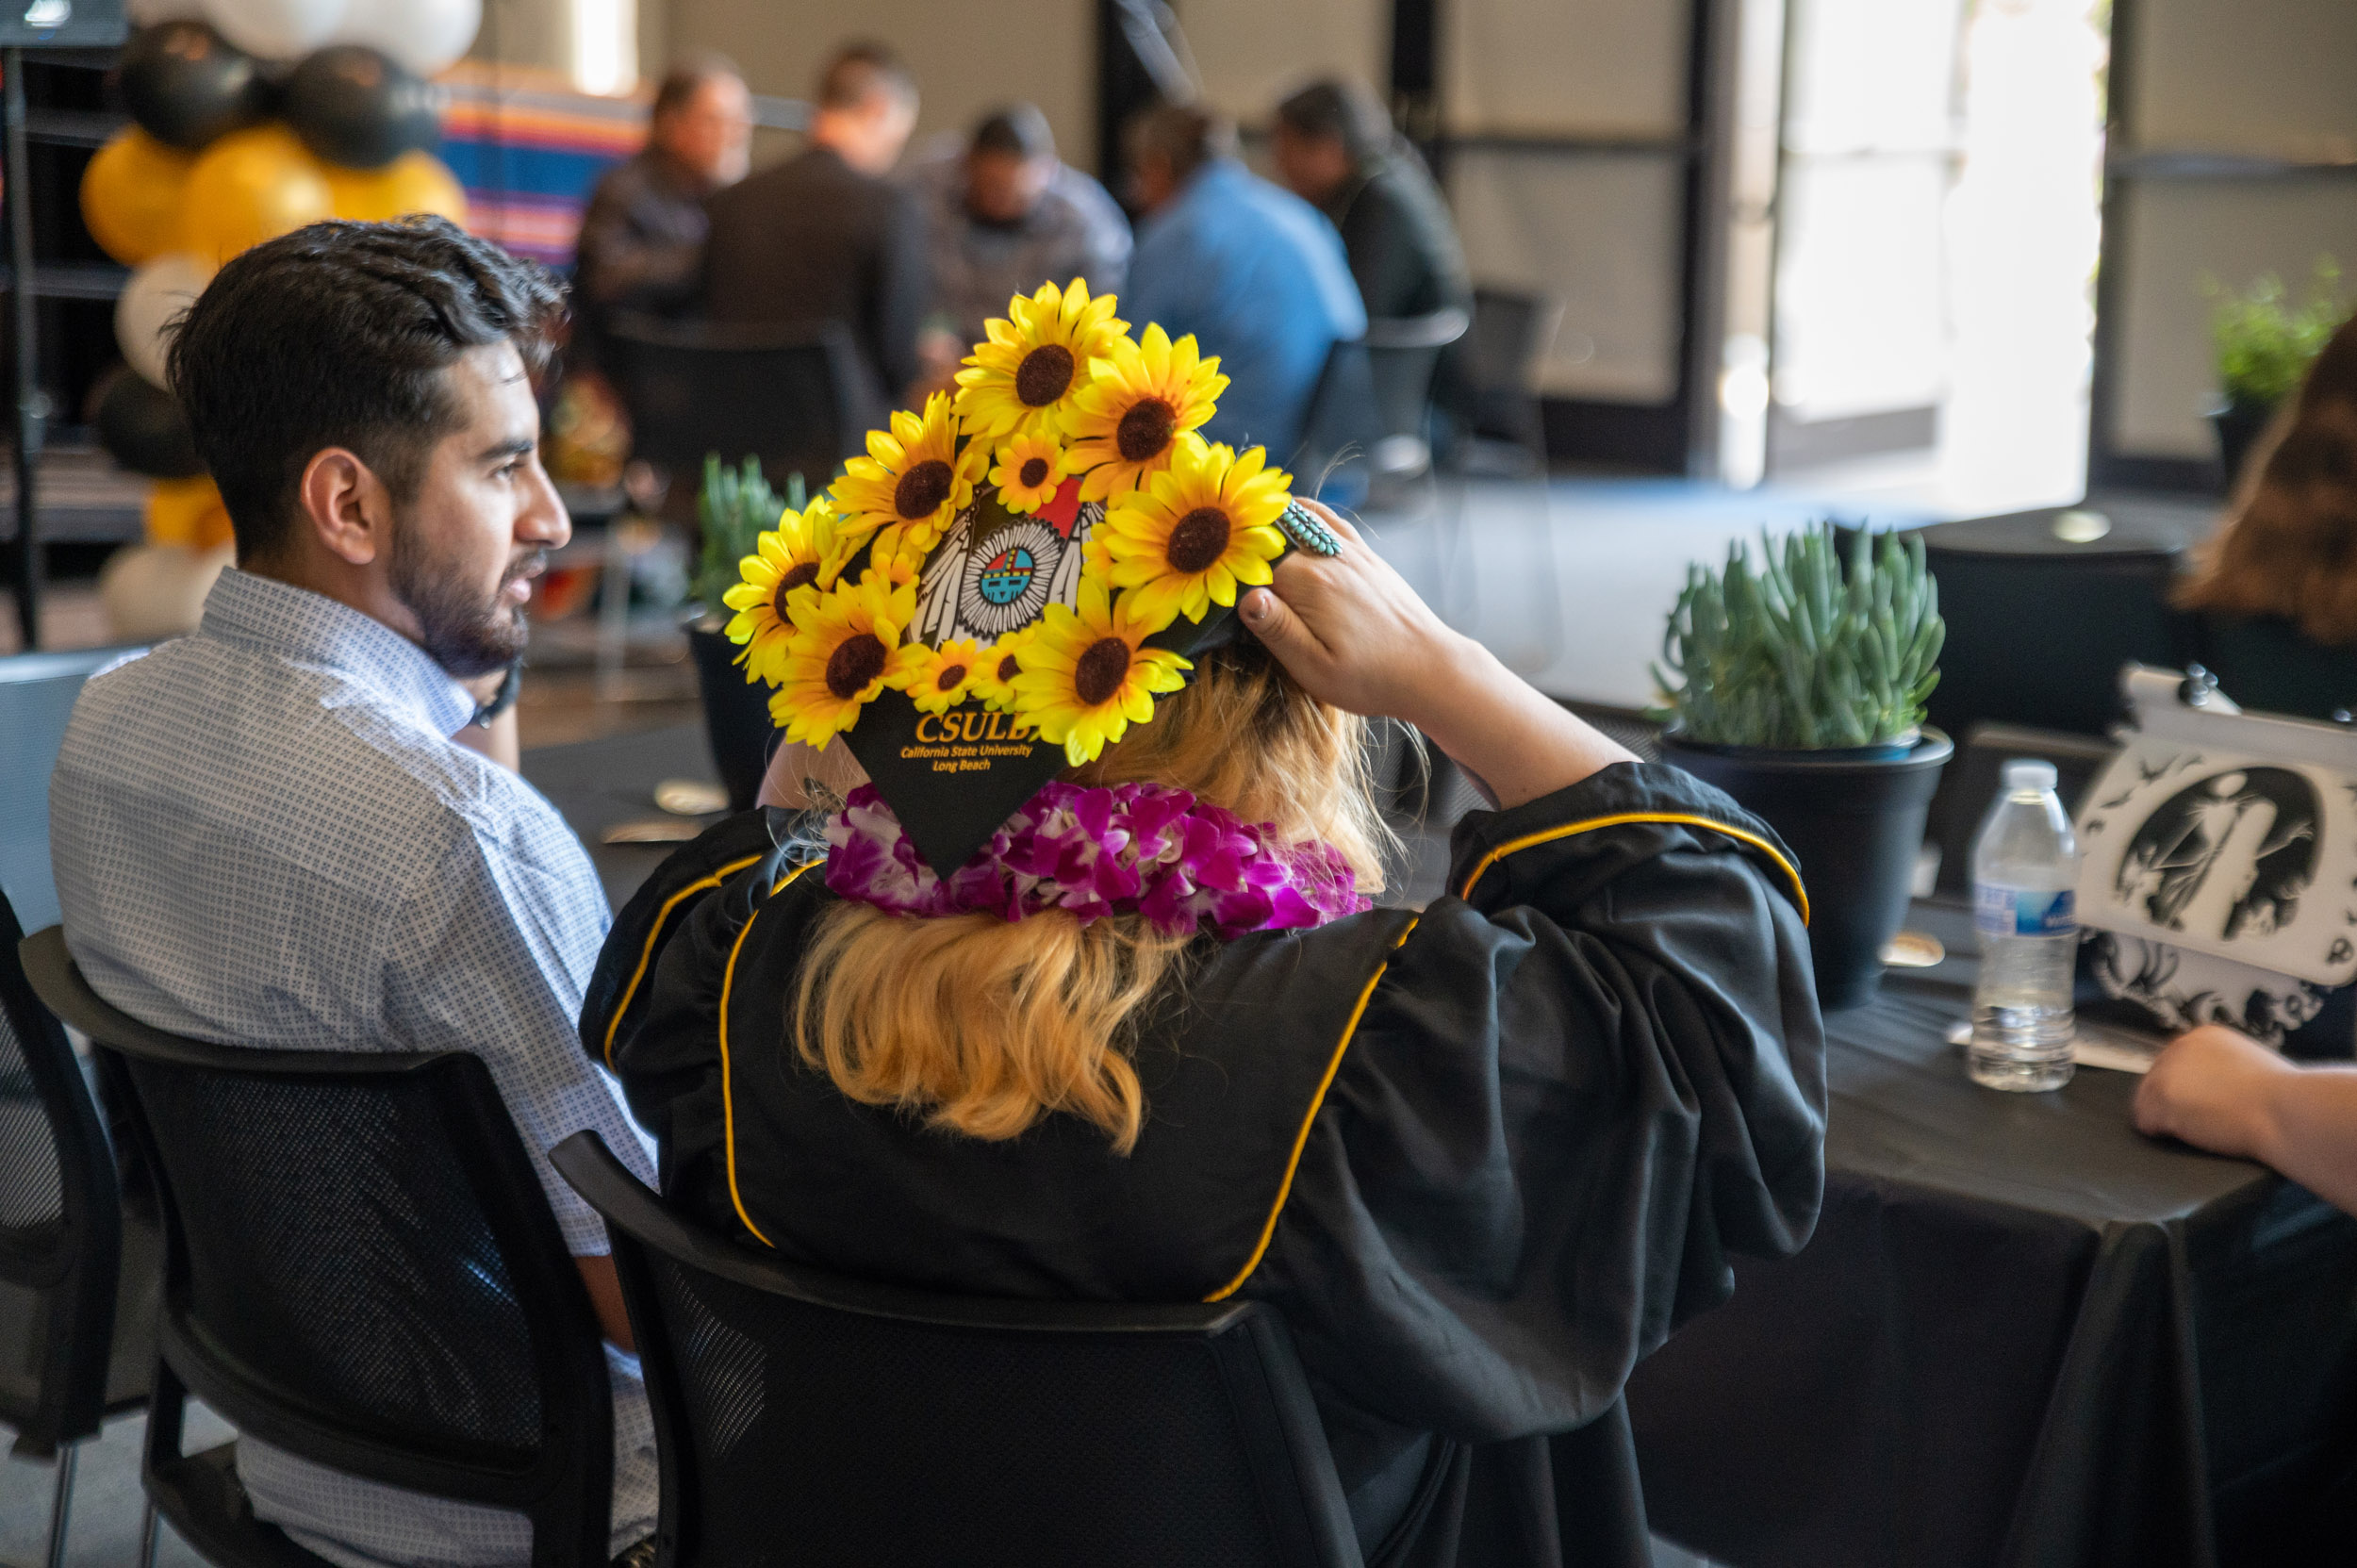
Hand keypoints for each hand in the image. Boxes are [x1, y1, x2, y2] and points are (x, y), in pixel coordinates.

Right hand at [1238, 500, 1634, 807]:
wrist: (1430, 669)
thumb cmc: (1370, 678)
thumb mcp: (1316, 668)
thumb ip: (1278, 630)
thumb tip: (1245, 596)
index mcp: (1305, 583)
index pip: (1246, 567)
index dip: (1221, 576)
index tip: (1201, 586)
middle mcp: (1325, 557)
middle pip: (1264, 541)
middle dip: (1236, 547)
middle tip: (1206, 556)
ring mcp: (1347, 551)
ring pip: (1293, 519)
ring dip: (1263, 520)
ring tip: (1233, 522)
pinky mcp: (1364, 554)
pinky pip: (1327, 518)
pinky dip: (1303, 509)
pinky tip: (1288, 507)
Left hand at [2132, 1024, 2291, 1159]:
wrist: (2287, 1111)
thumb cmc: (2280, 1097)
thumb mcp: (2249, 1066)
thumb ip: (2221, 1068)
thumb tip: (2208, 1085)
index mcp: (2203, 1037)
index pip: (2174, 1063)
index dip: (2185, 1088)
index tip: (2200, 1104)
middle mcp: (2180, 1047)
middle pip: (2155, 1080)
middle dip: (2172, 1102)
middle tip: (2201, 1120)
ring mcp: (2167, 1071)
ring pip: (2146, 1101)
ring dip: (2166, 1118)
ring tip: (2199, 1128)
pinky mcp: (2161, 1098)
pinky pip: (2145, 1121)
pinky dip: (2161, 1133)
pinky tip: (2188, 1134)